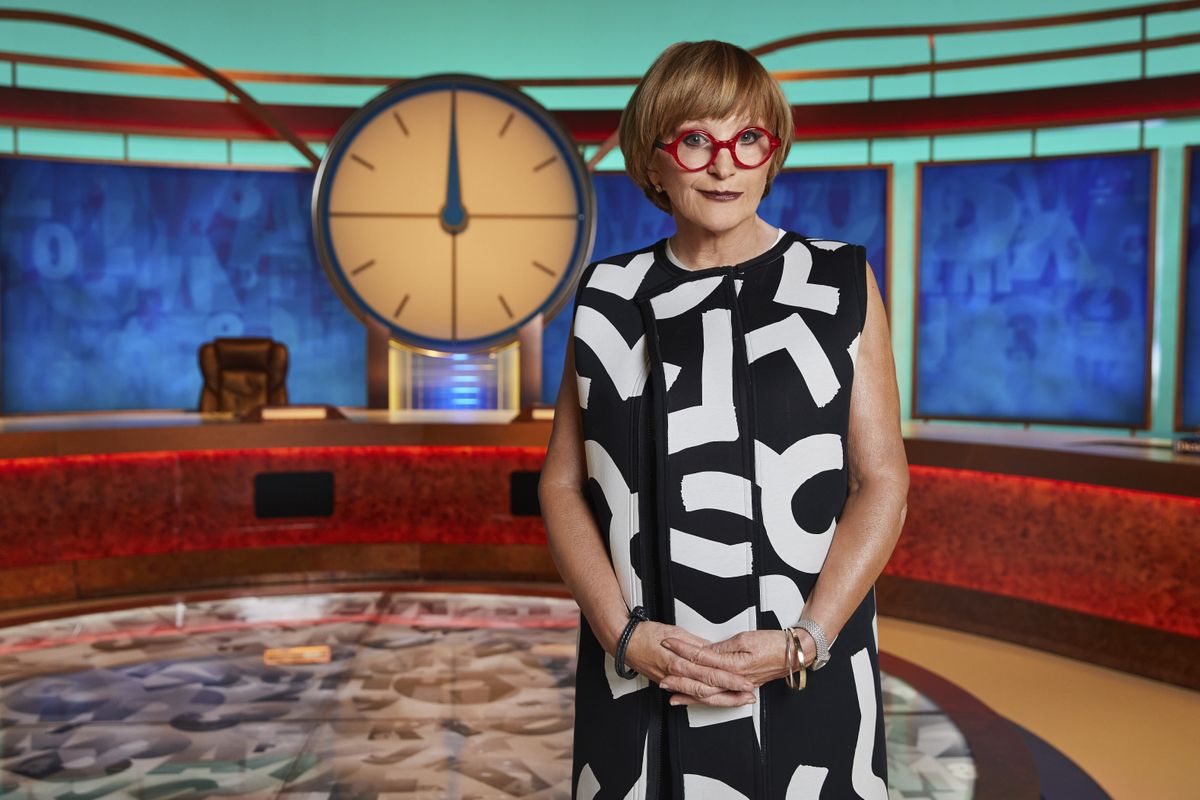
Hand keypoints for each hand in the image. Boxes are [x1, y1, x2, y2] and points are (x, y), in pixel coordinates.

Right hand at [621, 621, 754, 703]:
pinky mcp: (666, 682)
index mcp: (679, 662)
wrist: (622, 641)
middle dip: (730, 694)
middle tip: (748, 695)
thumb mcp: (674, 631)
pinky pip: (687, 694)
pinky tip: (711, 702)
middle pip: (708, 689)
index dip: (729, 680)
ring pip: (699, 695)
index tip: (745, 682)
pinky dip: (700, 700)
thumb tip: (712, 650)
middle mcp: (676, 675)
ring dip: (720, 699)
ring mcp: (670, 682)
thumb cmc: (645, 633)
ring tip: (737, 700)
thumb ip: (695, 643)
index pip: (710, 673)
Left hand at [660, 630, 799, 705]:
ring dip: (687, 692)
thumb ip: (723, 648)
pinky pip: (718, 695)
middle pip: (700, 681)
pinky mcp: (740, 686)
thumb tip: (705, 651)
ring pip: (707, 693)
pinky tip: (692, 698)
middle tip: (661, 676)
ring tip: (671, 692)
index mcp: (734, 665)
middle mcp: (734, 679)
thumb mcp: (745, 639)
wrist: (794, 654)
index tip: (668, 643)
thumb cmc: (773, 644)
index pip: (701, 657)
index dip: (682, 650)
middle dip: (679, 679)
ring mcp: (737, 685)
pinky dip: (703, 698)